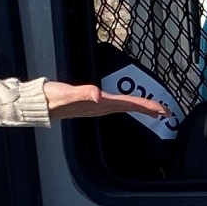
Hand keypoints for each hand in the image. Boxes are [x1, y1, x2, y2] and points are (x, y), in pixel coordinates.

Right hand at [43, 80, 169, 121]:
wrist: (38, 104)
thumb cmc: (51, 98)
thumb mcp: (66, 94)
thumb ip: (83, 93)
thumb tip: (98, 95)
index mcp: (99, 104)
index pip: (129, 105)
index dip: (147, 106)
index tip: (163, 110)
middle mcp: (100, 108)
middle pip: (130, 108)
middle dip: (149, 110)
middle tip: (167, 112)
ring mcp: (96, 108)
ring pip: (124, 108)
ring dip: (140, 108)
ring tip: (154, 110)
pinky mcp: (91, 105)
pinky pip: (115, 106)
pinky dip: (127, 105)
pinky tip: (127, 105)